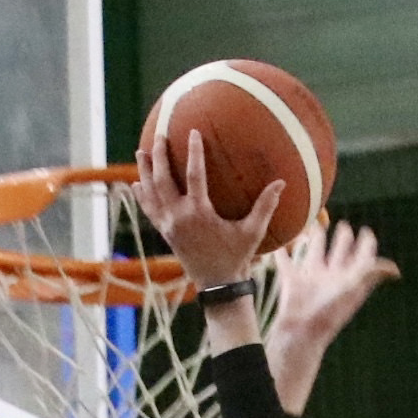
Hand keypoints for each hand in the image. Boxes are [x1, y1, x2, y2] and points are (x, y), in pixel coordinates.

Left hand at [131, 130, 279, 294]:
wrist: (217, 285)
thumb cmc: (237, 258)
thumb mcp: (252, 232)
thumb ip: (265, 206)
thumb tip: (282, 182)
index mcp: (199, 213)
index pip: (194, 175)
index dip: (193, 152)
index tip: (192, 132)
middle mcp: (179, 217)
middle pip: (163, 180)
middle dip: (159, 156)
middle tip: (159, 135)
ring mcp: (169, 226)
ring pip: (151, 194)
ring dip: (144, 172)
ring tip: (140, 153)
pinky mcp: (165, 233)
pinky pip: (149, 211)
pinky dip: (142, 197)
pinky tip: (136, 185)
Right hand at [269, 221, 396, 351]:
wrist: (301, 332)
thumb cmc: (329, 311)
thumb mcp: (353, 288)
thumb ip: (371, 273)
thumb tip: (395, 270)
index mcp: (349, 278)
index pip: (362, 257)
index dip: (366, 244)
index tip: (366, 231)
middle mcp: (332, 277)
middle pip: (340, 253)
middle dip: (343, 238)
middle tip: (344, 225)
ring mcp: (312, 278)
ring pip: (315, 252)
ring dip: (315, 239)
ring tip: (315, 224)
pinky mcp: (292, 281)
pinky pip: (286, 261)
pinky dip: (281, 251)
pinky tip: (280, 240)